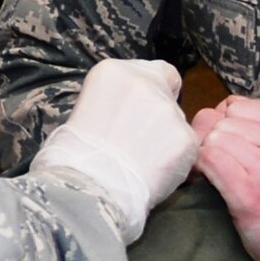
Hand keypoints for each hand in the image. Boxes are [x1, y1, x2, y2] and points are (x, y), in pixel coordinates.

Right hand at [30, 58, 200, 242]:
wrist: (85, 189)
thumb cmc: (72, 156)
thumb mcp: (86, 109)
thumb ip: (115, 101)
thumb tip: (131, 111)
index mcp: (114, 71)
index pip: (158, 71)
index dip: (156, 91)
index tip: (145, 110)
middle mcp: (145, 83)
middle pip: (168, 96)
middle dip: (157, 116)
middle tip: (139, 142)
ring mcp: (169, 110)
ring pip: (177, 124)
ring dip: (167, 139)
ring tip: (142, 163)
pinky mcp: (186, 139)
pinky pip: (186, 150)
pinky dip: (175, 162)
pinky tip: (153, 174)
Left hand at [192, 85, 259, 260]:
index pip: (237, 105)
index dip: (224, 125)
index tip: (226, 145)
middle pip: (220, 120)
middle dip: (210, 140)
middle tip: (214, 162)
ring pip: (212, 138)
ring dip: (204, 157)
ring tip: (212, 175)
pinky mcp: (251, 194)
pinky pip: (209, 160)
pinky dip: (201, 170)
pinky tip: (208, 182)